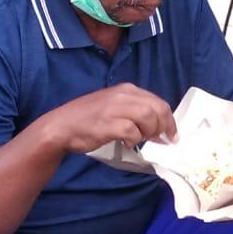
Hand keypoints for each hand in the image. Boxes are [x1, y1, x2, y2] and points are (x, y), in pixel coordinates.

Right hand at [42, 84, 176, 154]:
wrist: (61, 126)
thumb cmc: (89, 119)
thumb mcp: (115, 107)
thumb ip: (135, 112)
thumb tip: (158, 128)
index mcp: (127, 90)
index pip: (158, 102)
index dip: (169, 120)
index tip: (171, 134)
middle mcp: (123, 95)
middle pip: (157, 108)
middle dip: (164, 126)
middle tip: (160, 140)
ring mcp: (114, 108)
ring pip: (147, 116)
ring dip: (149, 132)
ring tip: (141, 140)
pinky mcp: (107, 123)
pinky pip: (132, 131)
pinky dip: (133, 139)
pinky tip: (126, 143)